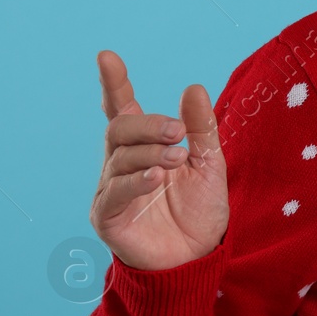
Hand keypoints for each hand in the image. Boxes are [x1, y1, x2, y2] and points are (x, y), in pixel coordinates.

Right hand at [90, 50, 228, 270]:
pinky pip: (115, 192)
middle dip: (148, 125)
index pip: (122, 109)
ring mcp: (111, 191)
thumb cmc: (200, 211)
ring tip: (176, 158)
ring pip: (119, 158)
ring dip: (149, 153)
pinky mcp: (108, 217)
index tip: (107, 57)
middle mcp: (121, 165)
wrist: (199, 258)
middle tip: (177, 133)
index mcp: (143, 148)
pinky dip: (135, 181)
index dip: (114, 84)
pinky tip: (156, 177)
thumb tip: (194, 87)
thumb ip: (201, 128)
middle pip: (120, 130)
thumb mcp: (210, 163)